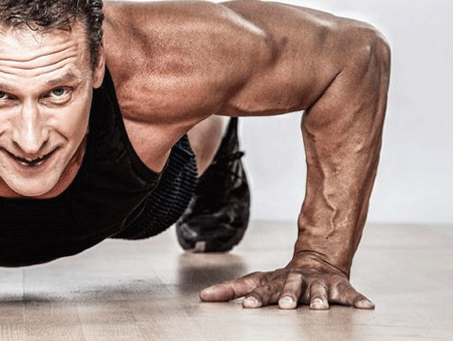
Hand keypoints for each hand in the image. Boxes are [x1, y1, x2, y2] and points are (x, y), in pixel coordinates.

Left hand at [199, 253, 373, 309]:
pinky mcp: (340, 287)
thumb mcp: (256, 281)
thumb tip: (202, 297)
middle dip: (287, 297)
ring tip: (319, 307)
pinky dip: (358, 300)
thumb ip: (230, 289)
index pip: (261, 289)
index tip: (247, 307)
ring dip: (319, 298)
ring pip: (319, 290)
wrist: (317, 260)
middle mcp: (296, 281)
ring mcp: (318, 284)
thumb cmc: (282, 279)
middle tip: (285, 306)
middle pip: (290, 288)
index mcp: (275, 282)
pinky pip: (351, 295)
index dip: (255, 298)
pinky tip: (366, 307)